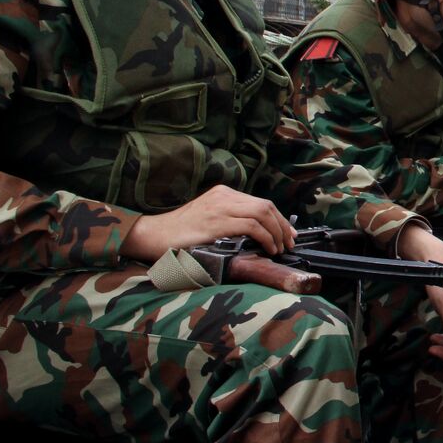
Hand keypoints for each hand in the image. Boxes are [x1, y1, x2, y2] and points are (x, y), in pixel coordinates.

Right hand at [122, 185, 295, 263]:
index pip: (260, 202)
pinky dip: (265, 237)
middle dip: (283, 225)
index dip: (279, 218)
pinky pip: (252, 226)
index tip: (288, 234)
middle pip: (266, 206)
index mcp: (223, 194)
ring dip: (277, 233)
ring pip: (262, 213)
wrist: (153, 235)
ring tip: (280, 248)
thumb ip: (230, 221)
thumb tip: (257, 236)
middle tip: (289, 242)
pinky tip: (268, 248)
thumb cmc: (180, 233)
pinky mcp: (217, 222)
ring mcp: (220, 207)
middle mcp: (224, 196)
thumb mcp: (209, 220)